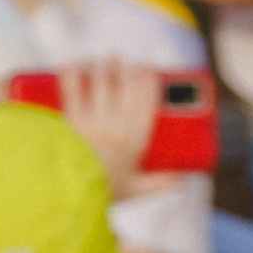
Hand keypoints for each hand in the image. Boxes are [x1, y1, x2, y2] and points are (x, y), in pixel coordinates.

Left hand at [54, 58, 162, 205]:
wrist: (73, 192)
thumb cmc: (105, 192)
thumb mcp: (136, 191)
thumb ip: (159, 184)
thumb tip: (183, 180)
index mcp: (136, 142)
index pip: (147, 105)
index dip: (150, 84)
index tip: (151, 69)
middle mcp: (116, 126)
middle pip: (124, 90)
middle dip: (127, 71)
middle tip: (127, 61)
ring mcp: (93, 120)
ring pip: (99, 85)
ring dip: (100, 68)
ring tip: (100, 59)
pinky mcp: (71, 119)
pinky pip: (71, 92)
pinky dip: (70, 76)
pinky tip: (69, 64)